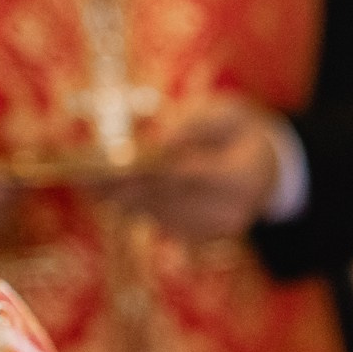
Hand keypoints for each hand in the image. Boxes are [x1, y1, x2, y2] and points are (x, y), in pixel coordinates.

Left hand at [99, 97, 282, 242]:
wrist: (269, 168)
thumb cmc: (240, 131)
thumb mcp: (224, 113)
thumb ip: (192, 125)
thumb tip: (156, 144)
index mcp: (242, 177)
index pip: (186, 175)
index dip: (146, 170)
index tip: (110, 164)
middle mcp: (231, 211)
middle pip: (168, 200)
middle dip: (123, 188)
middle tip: (83, 178)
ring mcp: (218, 229)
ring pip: (160, 216)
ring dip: (122, 201)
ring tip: (87, 186)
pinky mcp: (205, 238)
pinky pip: (164, 224)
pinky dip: (136, 209)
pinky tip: (107, 197)